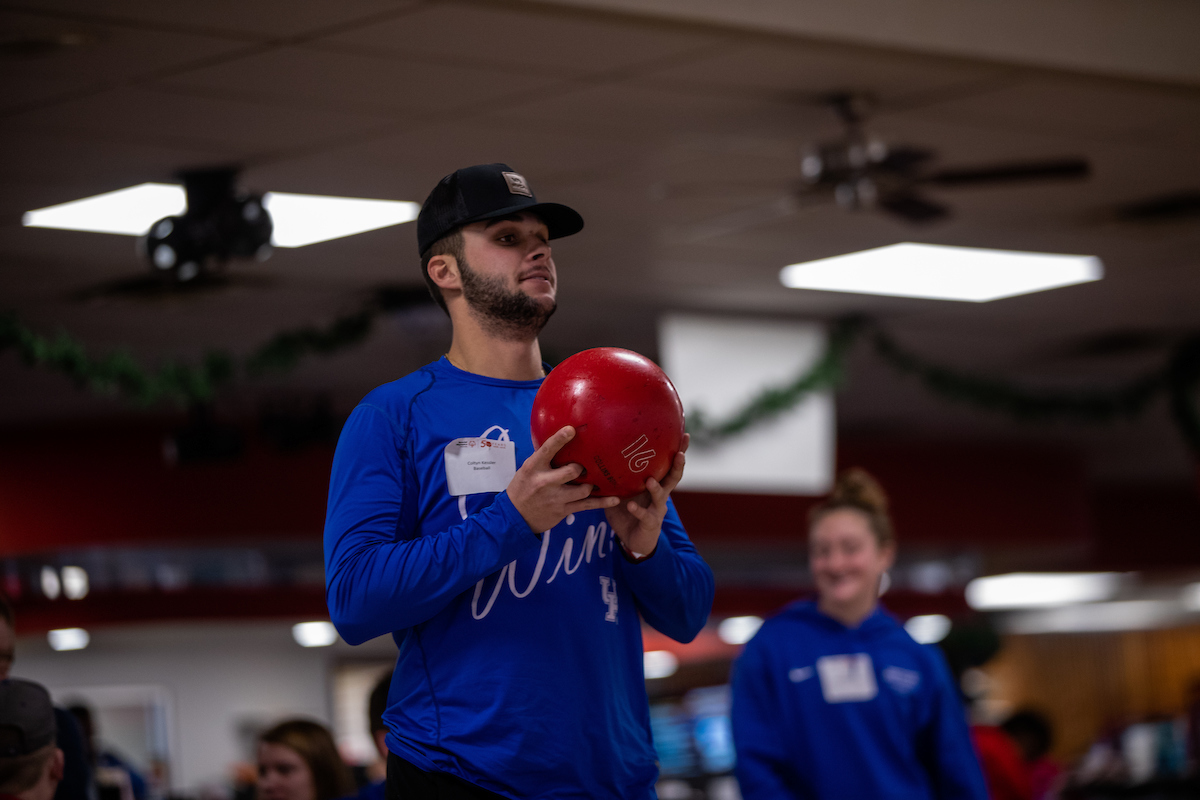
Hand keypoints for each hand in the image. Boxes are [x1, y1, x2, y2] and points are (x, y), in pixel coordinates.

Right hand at [507, 425, 619, 532]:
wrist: (515, 516)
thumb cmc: (523, 487)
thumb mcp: (528, 469)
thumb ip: (544, 457)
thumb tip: (561, 438)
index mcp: (533, 467)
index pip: (546, 450)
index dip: (559, 439)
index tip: (571, 429)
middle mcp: (544, 482)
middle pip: (571, 471)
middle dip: (582, 468)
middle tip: (584, 466)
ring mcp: (555, 498)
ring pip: (583, 490)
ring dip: (592, 484)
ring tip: (596, 480)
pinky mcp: (564, 510)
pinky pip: (587, 505)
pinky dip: (602, 502)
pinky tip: (615, 500)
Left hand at [604, 434, 688, 557]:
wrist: (632, 540)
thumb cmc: (627, 512)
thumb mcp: (620, 491)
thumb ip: (615, 477)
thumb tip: (598, 455)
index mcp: (655, 484)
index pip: (668, 465)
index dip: (678, 451)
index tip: (684, 435)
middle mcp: (660, 495)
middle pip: (673, 478)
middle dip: (678, 466)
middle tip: (681, 454)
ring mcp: (656, 510)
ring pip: (661, 497)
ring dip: (656, 488)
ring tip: (650, 480)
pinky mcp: (649, 524)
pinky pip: (644, 516)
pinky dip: (637, 510)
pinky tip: (630, 506)